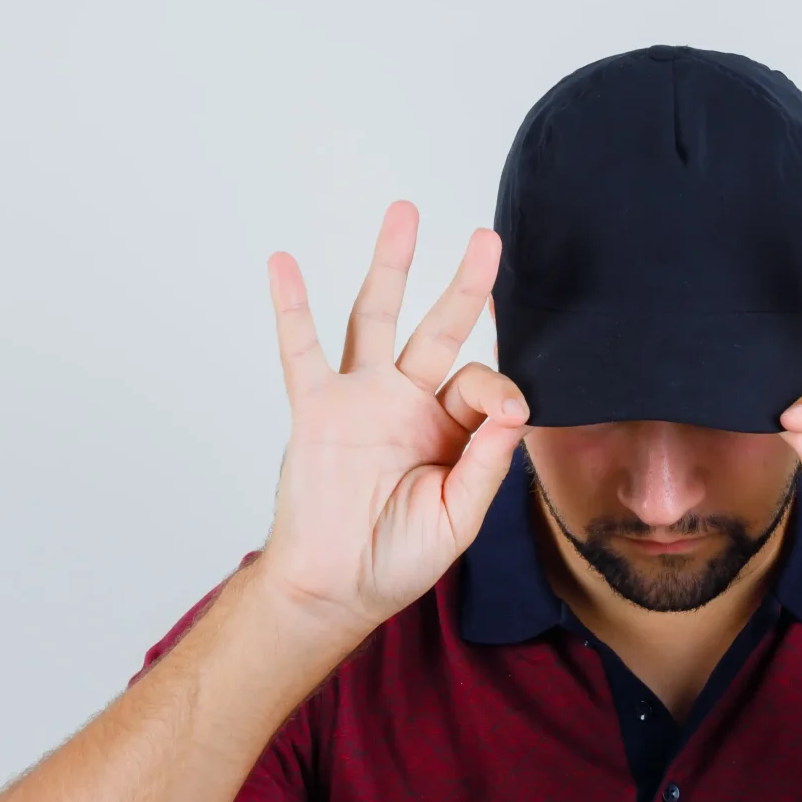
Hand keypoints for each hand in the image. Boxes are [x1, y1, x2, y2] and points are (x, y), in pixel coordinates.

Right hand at [253, 201, 528, 637]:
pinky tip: (284, 262)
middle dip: (466, 285)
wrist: (338, 588)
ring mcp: (361, 399)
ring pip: (377, 317)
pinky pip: (301, 349)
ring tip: (404, 214)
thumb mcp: (460, 515)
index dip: (499, 389)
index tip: (506, 412)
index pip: (482, 383)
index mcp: (450, 429)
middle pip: (441, 328)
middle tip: (488, 239)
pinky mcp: (317, 408)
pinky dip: (292, 306)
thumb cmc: (400, 558)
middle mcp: (407, 403)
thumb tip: (517, 406)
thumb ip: (487, 461)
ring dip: (390, 265)